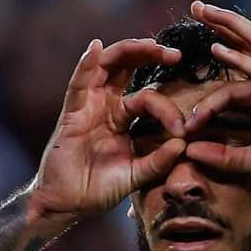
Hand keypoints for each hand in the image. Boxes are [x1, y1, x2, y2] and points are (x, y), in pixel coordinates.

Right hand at [31, 39, 187, 220]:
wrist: (67, 204)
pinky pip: (79, 84)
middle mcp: (107, 106)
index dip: (167, 110)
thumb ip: (157, 162)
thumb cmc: (98, 190)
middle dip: (150, 55)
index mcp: (123, 118)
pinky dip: (86, 64)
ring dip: (128, 51)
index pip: (149, 99)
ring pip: (107, 66)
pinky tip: (95, 48)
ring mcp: (89, 106)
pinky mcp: (72, 113)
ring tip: (150, 46)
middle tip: (175, 54)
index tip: (183, 129)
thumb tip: (182, 145)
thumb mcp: (135, 175)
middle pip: (128, 67)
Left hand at [184, 2, 250, 189]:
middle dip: (222, 24)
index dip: (208, 103)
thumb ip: (222, 156)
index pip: (233, 88)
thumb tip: (192, 151)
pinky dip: (238, 61)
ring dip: (228, 25)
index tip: (190, 125)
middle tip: (197, 9)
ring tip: (204, 11)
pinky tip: (217, 49)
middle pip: (247, 44)